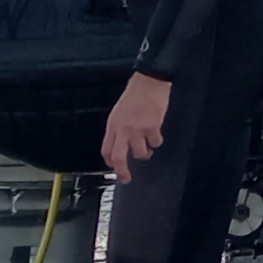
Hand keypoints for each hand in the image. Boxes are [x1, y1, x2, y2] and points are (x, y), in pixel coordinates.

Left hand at [101, 70, 172, 184]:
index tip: (114, 168)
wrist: (149, 82)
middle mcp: (123, 129)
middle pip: (118, 157)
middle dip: (122, 172)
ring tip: (148, 148)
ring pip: (140, 153)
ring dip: (145, 154)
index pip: (106, 150)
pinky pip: (155, 143)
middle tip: (126, 179)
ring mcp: (137, 129)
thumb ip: (118, 129)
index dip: (110, 162)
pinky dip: (157, 142)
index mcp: (113, 126)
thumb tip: (120, 144)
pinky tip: (156, 135)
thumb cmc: (134, 95)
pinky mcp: (152, 127)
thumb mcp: (119, 113)